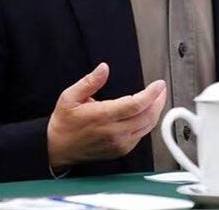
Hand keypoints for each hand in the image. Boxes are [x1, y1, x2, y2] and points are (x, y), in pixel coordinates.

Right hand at [47, 63, 166, 168]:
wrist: (57, 148)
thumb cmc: (64, 123)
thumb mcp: (70, 97)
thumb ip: (89, 82)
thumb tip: (103, 68)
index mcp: (103, 116)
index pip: (136, 104)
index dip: (151, 94)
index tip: (159, 84)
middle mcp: (114, 132)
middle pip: (147, 116)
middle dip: (158, 101)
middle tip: (161, 89)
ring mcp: (119, 143)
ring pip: (147, 127)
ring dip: (156, 112)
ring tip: (157, 99)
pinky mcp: (121, 150)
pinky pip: (141, 135)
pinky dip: (147, 123)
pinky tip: (146, 114)